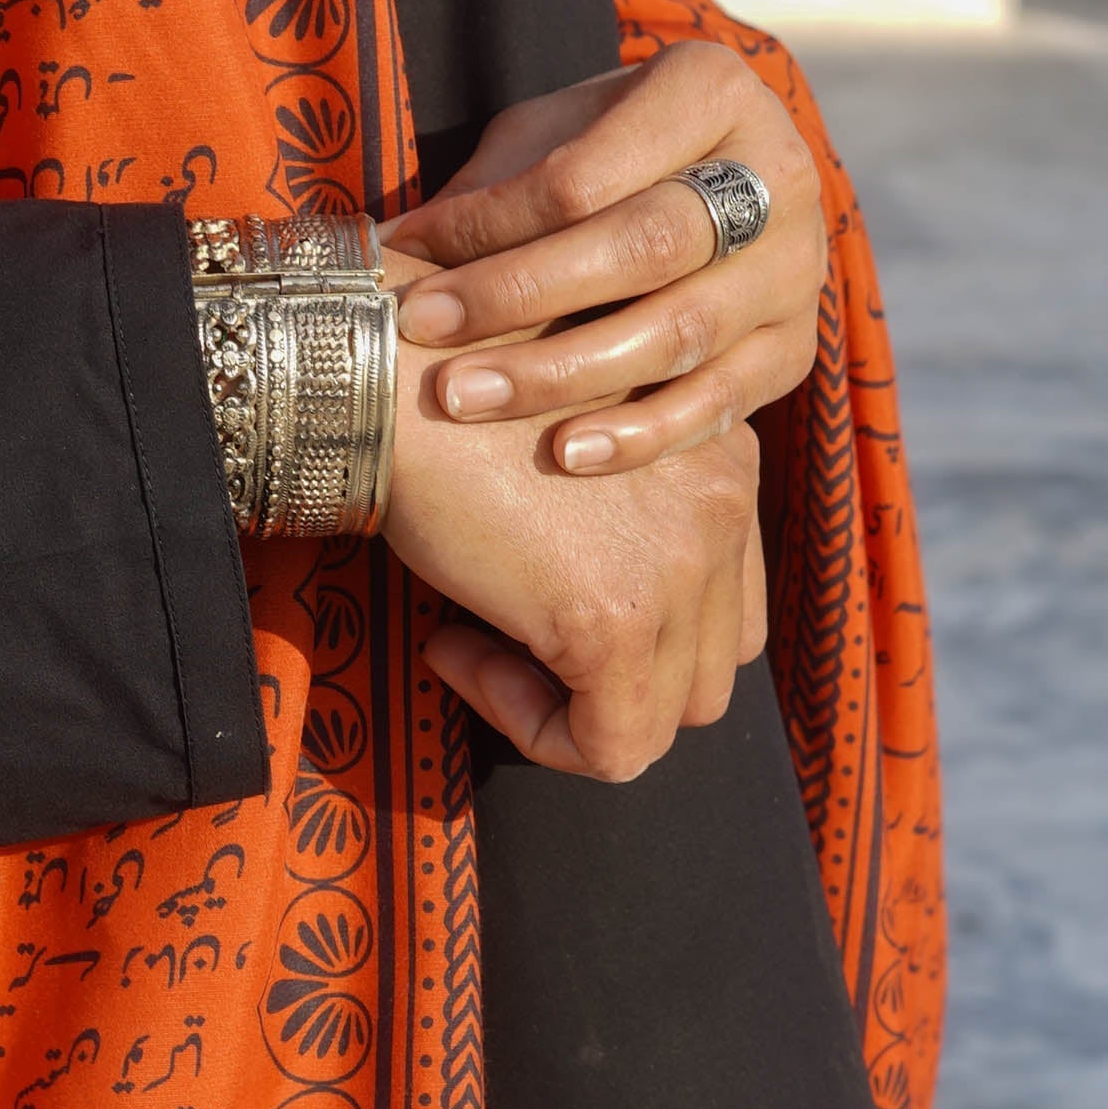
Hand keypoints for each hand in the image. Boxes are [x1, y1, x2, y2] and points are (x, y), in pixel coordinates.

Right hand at [377, 299, 766, 778]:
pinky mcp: (617, 619)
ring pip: (670, 717)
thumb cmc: (440, 382)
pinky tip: (449, 649)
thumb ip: (611, 503)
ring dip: (572, 708)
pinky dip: (532, 729)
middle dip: (613, 681)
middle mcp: (729, 506)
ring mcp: (683, 567)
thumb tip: (571, 591)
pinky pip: (609, 746)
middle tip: (505, 638)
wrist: (379, 363)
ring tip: (474, 645)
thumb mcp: (562, 432)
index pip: (726, 601)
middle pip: (712, 665)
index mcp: (723, 454)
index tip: (524, 594)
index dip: (634, 629)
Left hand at [379, 44, 824, 473]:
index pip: (588, 173)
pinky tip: (567, 454)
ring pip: (681, 331)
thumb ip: (487, 191)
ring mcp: (798, 268)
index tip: (408, 262)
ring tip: (467, 400)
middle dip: (521, 296)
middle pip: (642, 247)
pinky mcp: (797, 348)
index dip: (493, 225)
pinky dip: (644, 435)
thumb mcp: (545, 141)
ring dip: (563, 375)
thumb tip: (390, 252)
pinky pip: (723, 402)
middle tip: (421, 333)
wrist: (703, 191)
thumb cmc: (600, 157)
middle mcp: (778, 174)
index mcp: (710, 91)